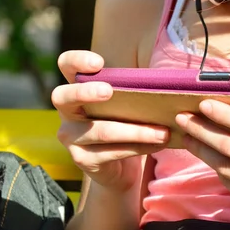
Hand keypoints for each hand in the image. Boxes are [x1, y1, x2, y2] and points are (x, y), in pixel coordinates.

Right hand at [52, 50, 169, 192]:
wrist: (120, 168)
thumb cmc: (125, 123)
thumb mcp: (127, 102)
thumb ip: (133, 88)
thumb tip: (166, 77)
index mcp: (77, 87)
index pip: (66, 65)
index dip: (76, 61)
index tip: (99, 63)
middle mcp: (67, 111)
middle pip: (63, 96)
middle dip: (86, 92)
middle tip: (109, 91)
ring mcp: (71, 137)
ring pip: (102, 131)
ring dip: (137, 131)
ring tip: (162, 132)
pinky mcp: (83, 160)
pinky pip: (113, 152)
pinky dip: (139, 147)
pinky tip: (158, 144)